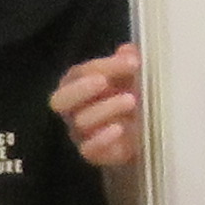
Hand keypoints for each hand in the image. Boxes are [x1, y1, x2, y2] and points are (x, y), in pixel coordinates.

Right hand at [52, 46, 144, 172]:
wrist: (143, 135)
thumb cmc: (130, 100)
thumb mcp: (131, 78)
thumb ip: (127, 62)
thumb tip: (127, 50)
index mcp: (78, 86)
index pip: (79, 73)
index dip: (103, 65)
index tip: (132, 61)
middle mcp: (73, 110)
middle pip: (61, 99)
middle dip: (82, 88)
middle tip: (104, 81)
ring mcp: (81, 134)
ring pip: (81, 122)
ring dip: (106, 108)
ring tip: (131, 100)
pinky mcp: (93, 154)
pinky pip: (88, 149)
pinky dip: (102, 139)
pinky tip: (120, 129)